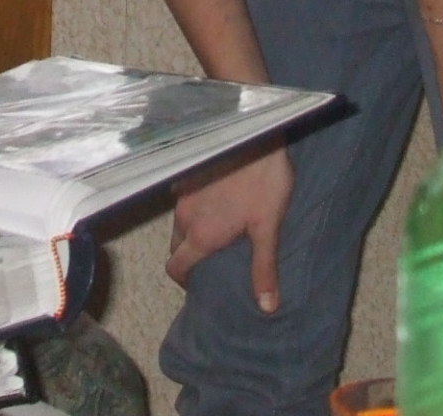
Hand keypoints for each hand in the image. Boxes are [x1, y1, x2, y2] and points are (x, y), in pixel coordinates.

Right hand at [166, 142, 293, 313]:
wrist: (255, 135)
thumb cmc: (263, 182)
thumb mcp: (268, 228)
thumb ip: (263, 268)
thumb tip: (267, 307)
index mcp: (201, 235)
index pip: (175, 267)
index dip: (184, 280)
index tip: (199, 283)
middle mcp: (185, 215)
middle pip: (175, 246)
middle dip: (188, 256)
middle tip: (210, 259)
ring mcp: (183, 193)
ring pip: (178, 222)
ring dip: (191, 231)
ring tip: (215, 230)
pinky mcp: (187, 173)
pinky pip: (183, 200)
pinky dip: (193, 208)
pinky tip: (215, 202)